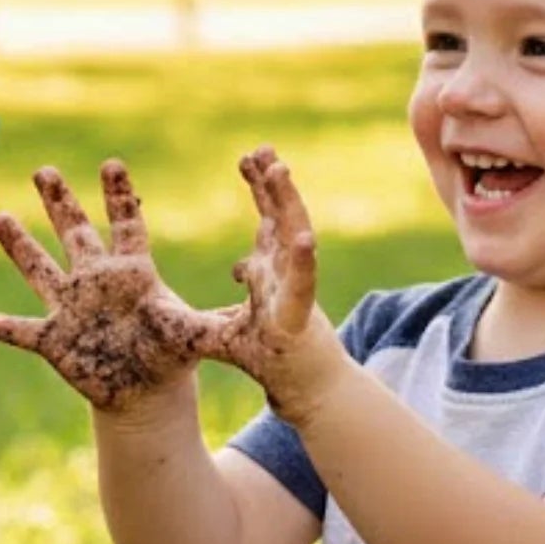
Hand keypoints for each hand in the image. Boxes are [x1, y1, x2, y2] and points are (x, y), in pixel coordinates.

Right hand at [0, 160, 228, 413]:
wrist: (145, 390)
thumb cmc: (170, 355)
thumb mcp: (196, 337)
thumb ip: (216, 325)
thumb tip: (257, 318)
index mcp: (132, 271)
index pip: (126, 224)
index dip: (119, 196)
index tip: (112, 164)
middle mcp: (95, 280)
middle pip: (74, 232)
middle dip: (60, 202)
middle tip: (45, 170)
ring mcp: (70, 307)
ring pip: (39, 268)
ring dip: (19, 245)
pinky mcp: (52, 339)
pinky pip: (16, 329)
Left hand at [202, 146, 345, 424]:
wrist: (307, 394)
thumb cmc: (275, 358)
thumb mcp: (245, 311)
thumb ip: (247, 286)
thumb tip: (237, 268)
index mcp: (271, 271)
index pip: (266, 219)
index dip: (261, 187)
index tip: (249, 156)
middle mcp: (285, 274)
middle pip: (280, 219)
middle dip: (272, 183)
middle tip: (261, 148)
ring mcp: (294, 293)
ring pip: (293, 239)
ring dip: (287, 203)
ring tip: (279, 170)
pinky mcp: (298, 318)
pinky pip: (302, 285)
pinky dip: (304, 262)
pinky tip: (305, 238)